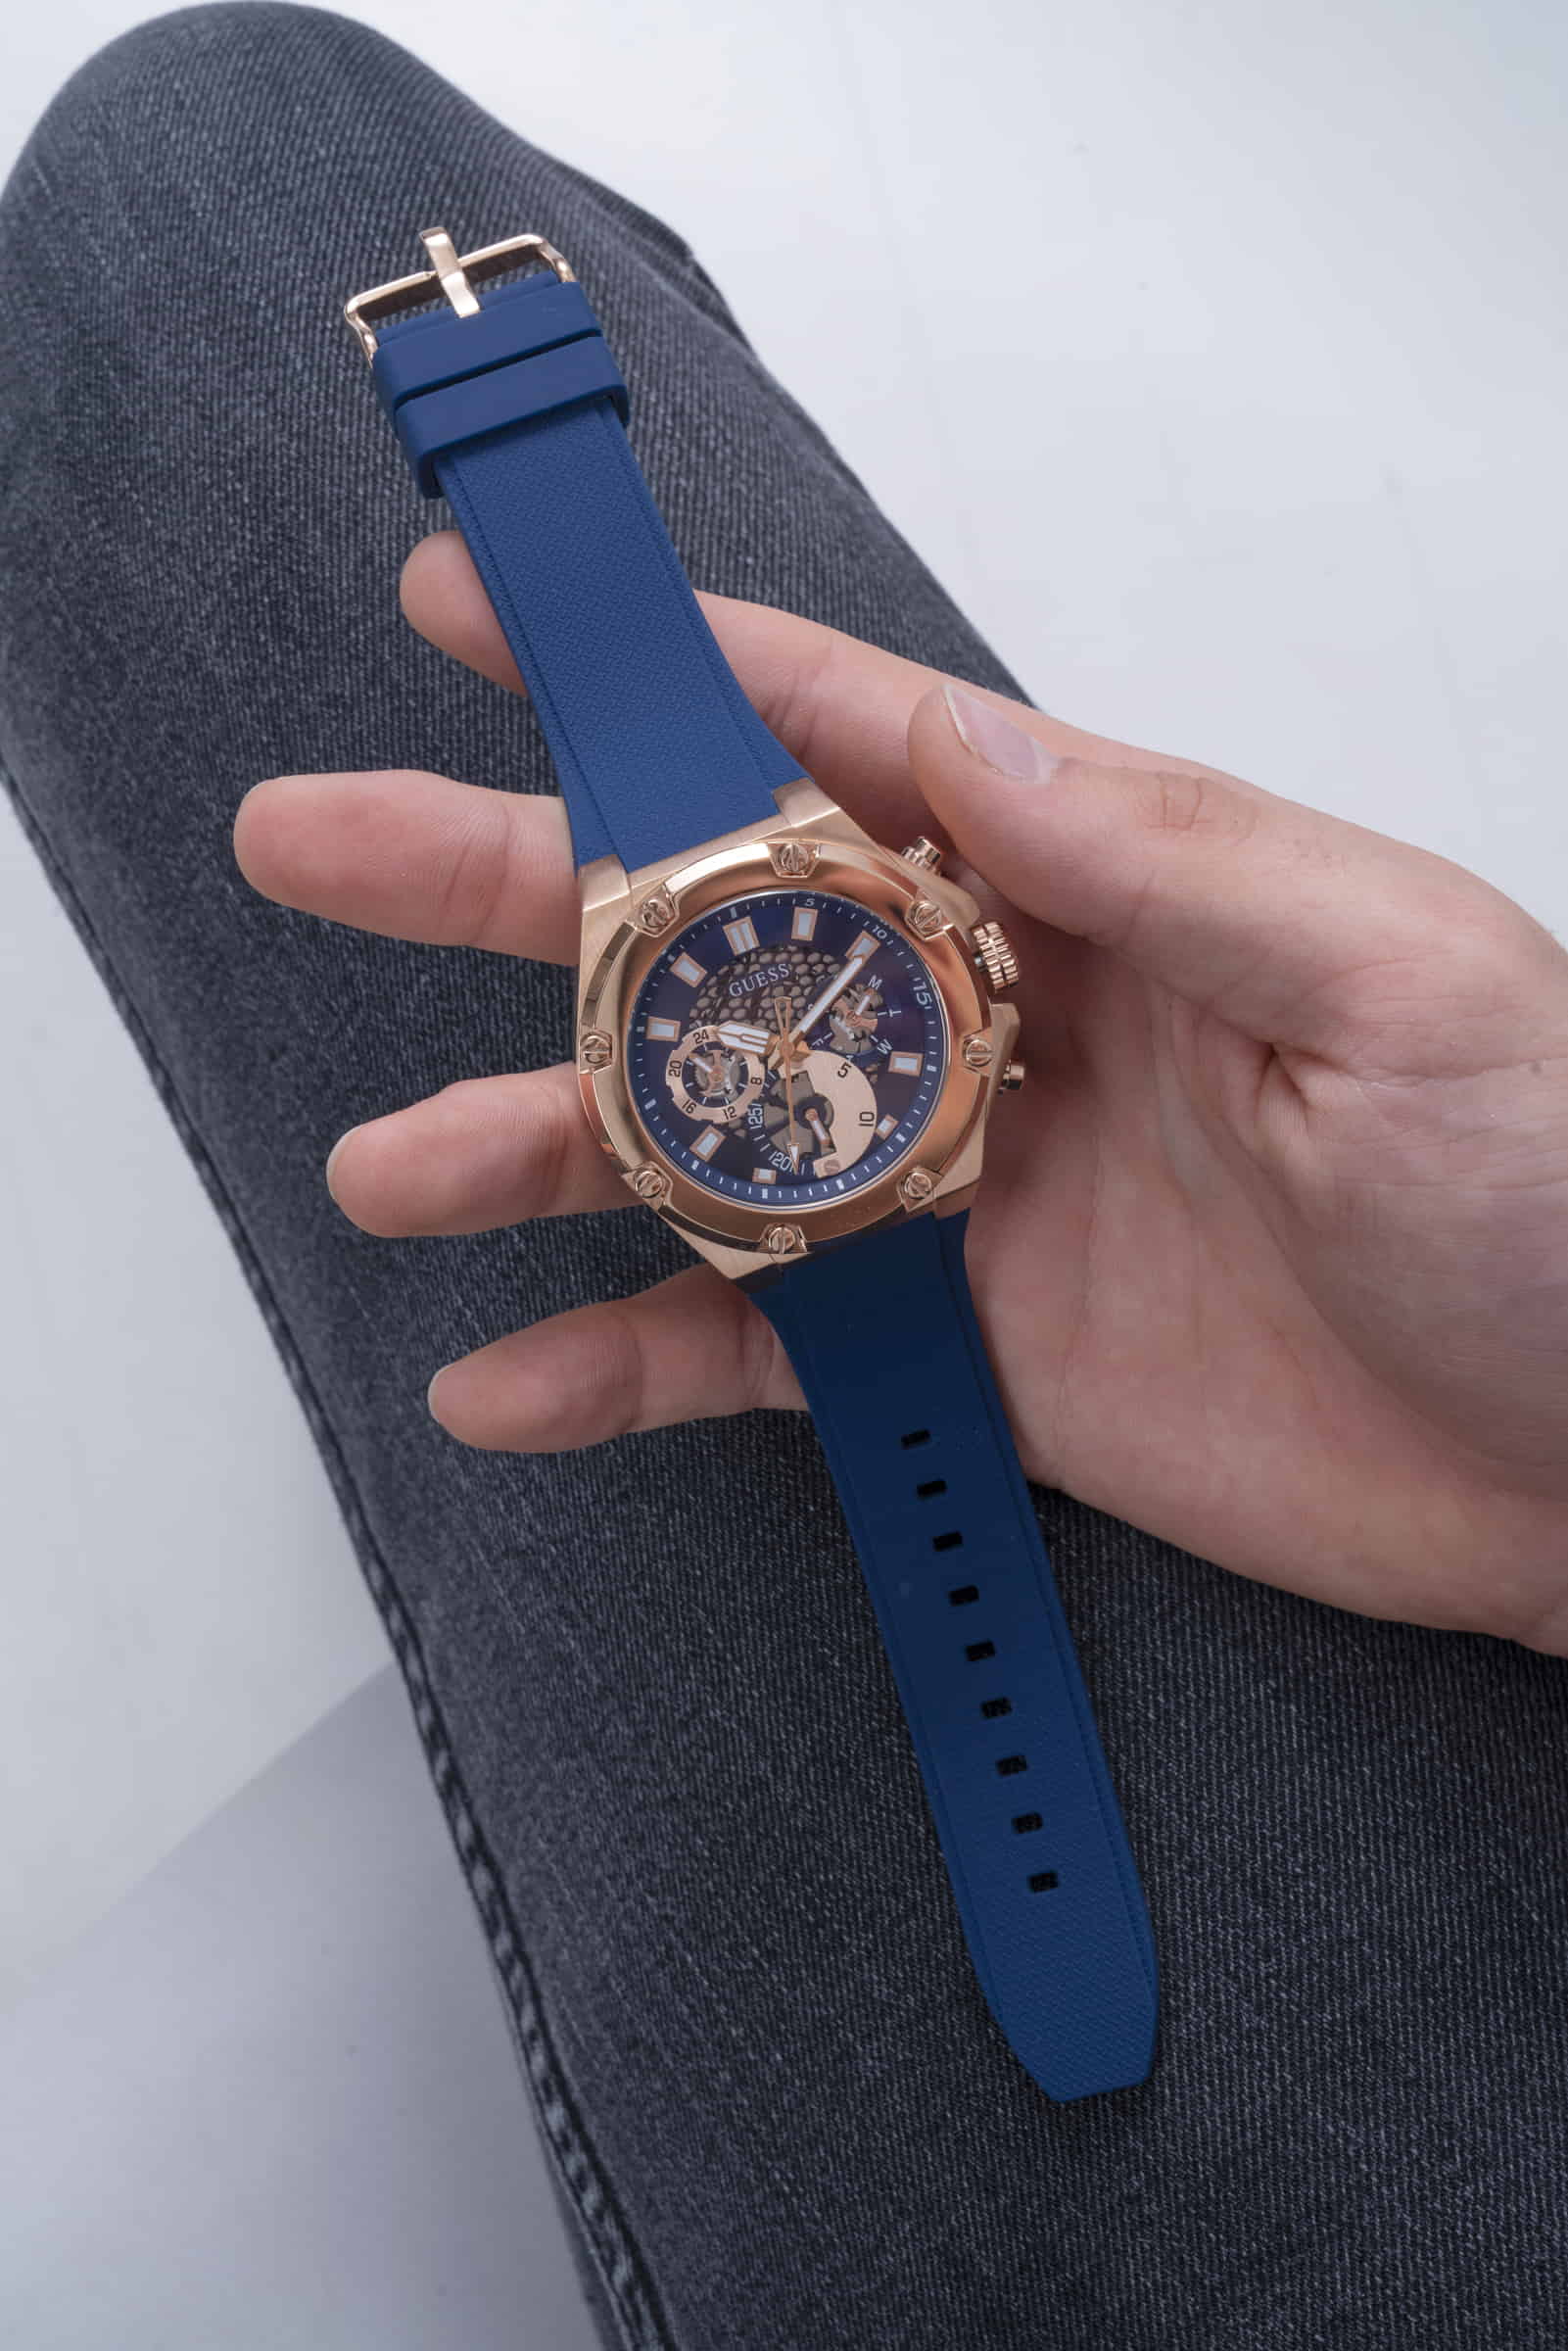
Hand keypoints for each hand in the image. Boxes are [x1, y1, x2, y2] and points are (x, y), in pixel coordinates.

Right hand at [235, 533, 1567, 1651]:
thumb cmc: (1562, 1194)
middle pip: (712, 937)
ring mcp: (961, 1196)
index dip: (668, 677)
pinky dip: (626, 1369)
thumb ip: (1167, 858)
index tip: (488, 616)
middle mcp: (998, 1024)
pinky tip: (504, 1380)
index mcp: (1095, 889)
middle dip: (509, 886)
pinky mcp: (962, 1358)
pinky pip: (758, 1358)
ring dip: (534, 1152)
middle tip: (311, 838)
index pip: (851, 750)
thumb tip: (965, 744)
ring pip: (698, 1153)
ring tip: (390, 1171)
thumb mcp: (1395, 977)